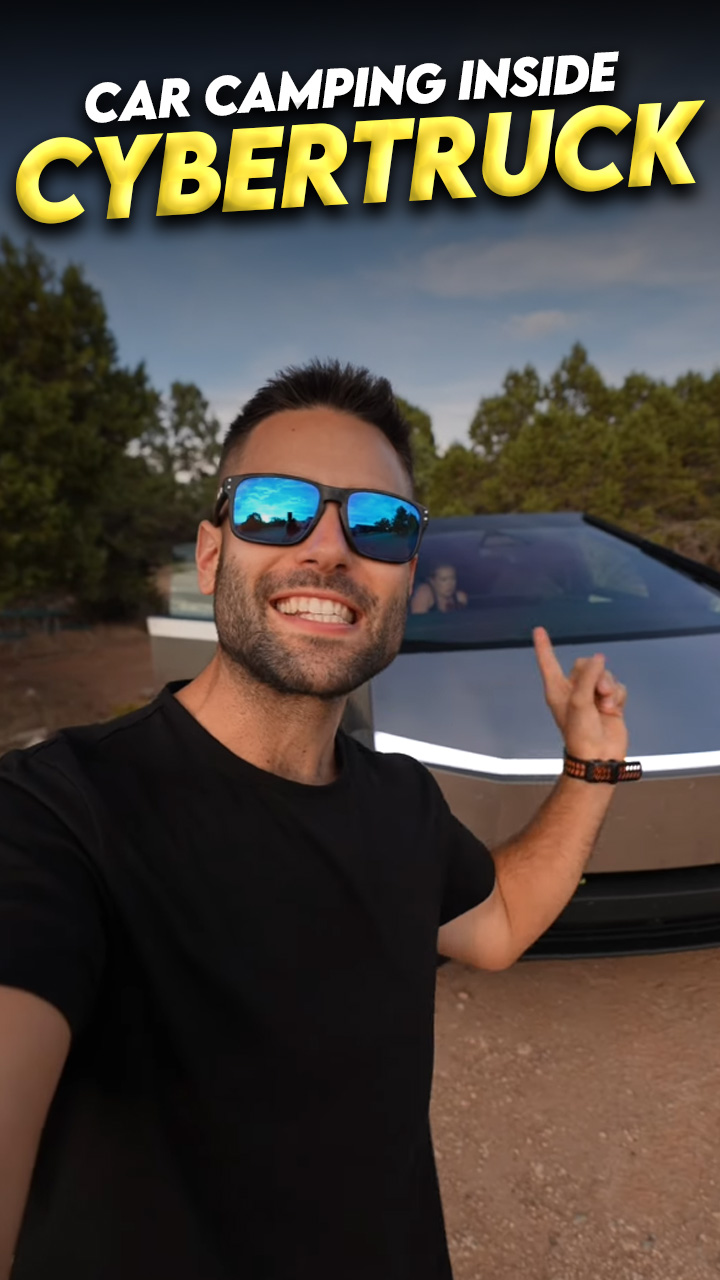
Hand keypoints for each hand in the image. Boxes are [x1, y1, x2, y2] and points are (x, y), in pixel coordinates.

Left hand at [532, 626, 628, 760]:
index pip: (549, 662)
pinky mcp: (610, 703)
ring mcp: (593, 696)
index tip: (538, 630)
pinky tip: (613, 710)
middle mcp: (574, 690)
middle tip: (599, 691)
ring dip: (608, 688)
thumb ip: (588, 676)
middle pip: (587, 664)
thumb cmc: (580, 732)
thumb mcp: (579, 701)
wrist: (598, 756)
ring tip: (606, 705)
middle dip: (597, 675)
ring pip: (605, 675)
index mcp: (557, 689)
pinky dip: (618, 697)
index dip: (544, 646)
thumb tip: (600, 658)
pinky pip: (618, 687)